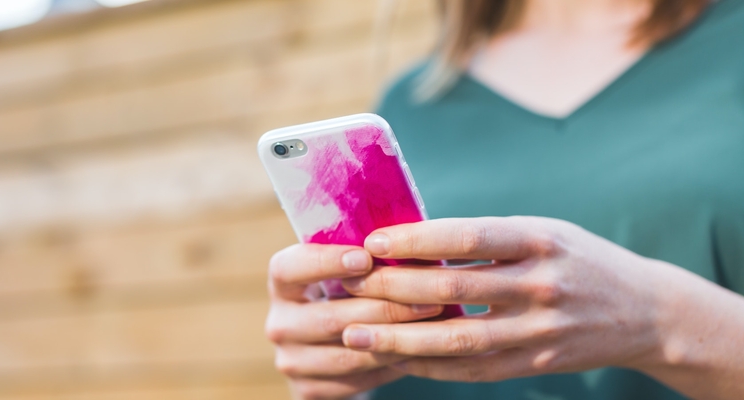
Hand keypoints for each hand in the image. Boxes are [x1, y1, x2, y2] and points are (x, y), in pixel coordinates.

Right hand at [265, 243, 445, 398]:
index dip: (325, 262)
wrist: (333, 348)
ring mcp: (291, 360)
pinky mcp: (307, 390)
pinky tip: (417, 352)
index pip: (290, 268)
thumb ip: (364, 256)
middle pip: (329, 317)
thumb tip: (407, 237)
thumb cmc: (349, 293)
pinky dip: (389, 367)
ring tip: (432, 329)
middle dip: (384, 308)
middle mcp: (279, 322)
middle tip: (428, 299)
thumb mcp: (347, 271)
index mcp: (282, 282)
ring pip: (348, 353)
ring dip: (393, 340)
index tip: (365, 256)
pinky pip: (356, 380)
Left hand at [338, 217, 691, 381]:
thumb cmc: (579, 259)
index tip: (372, 241)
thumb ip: (487, 236)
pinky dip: (432, 365)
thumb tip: (411, 240)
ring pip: (458, 338)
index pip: (468, 236)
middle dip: (393, 287)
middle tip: (348, 283)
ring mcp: (542, 329)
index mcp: (540, 239)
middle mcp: (542, 284)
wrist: (644, 311)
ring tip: (354, 334)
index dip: (416, 240)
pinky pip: (475, 369)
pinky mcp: (538, 362)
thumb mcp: (543, 231)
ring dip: (400, 338)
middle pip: (454, 288)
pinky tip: (396, 359)